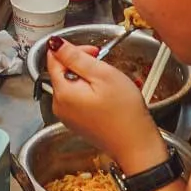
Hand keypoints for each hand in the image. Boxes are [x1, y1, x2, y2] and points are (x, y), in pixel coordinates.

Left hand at [45, 37, 164, 172]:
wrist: (137, 147)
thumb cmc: (125, 113)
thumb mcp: (103, 75)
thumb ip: (76, 57)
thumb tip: (54, 43)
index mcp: (62, 93)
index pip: (54, 58)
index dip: (73, 49)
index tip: (93, 51)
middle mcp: (59, 106)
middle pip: (62, 72)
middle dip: (82, 64)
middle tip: (105, 67)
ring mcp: (68, 116)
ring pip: (72, 84)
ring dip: (88, 78)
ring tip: (109, 84)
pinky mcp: (78, 122)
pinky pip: (78, 98)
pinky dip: (91, 92)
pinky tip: (107, 96)